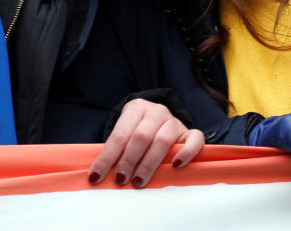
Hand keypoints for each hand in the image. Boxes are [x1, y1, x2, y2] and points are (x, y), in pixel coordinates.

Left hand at [88, 98, 203, 187]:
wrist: (157, 122)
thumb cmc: (136, 133)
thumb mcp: (125, 134)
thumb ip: (116, 150)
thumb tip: (99, 175)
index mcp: (135, 108)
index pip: (119, 134)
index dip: (107, 156)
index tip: (96, 176)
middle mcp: (156, 111)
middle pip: (141, 136)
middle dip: (128, 160)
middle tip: (120, 179)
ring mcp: (174, 120)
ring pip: (162, 140)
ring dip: (148, 164)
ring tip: (138, 181)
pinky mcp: (189, 131)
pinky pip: (194, 139)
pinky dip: (186, 152)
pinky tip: (175, 166)